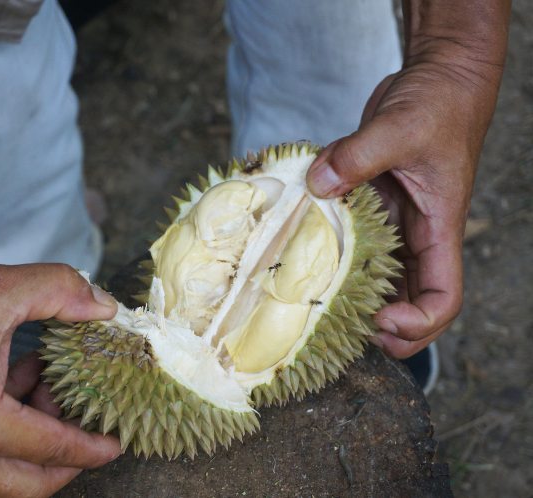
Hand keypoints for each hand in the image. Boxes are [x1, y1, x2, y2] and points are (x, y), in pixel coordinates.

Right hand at [0, 257, 119, 496]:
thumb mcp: (0, 288)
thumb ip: (62, 292)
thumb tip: (105, 308)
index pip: (55, 449)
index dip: (93, 446)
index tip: (118, 442)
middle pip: (31, 483)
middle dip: (68, 459)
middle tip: (90, 425)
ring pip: (4, 471)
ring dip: (35, 438)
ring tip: (49, 384)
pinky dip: (6, 430)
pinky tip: (16, 380)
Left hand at [305, 37, 505, 357]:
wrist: (437, 78)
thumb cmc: (438, 102)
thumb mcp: (399, 127)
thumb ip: (358, 156)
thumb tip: (318, 184)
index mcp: (439, 228)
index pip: (444, 297)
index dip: (418, 323)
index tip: (380, 321)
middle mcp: (418, 234)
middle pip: (410, 301)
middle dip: (382, 327)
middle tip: (338, 332)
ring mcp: (395, 223)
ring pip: (380, 277)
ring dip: (354, 298)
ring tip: (314, 311)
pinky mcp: (373, 206)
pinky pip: (353, 241)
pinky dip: (332, 253)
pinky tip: (300, 258)